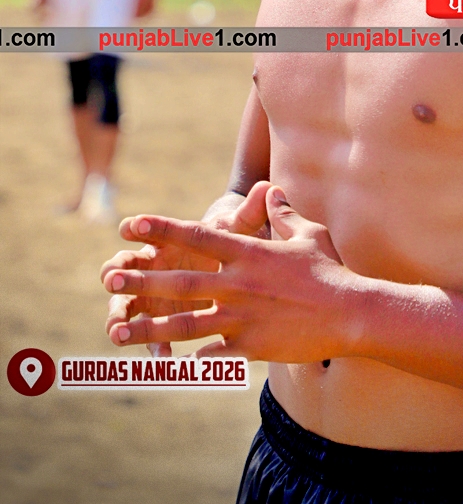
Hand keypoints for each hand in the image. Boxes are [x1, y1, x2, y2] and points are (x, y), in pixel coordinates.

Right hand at [101, 182, 271, 354]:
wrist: (231, 274)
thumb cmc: (227, 247)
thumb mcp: (237, 233)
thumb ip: (249, 213)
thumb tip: (268, 186)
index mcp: (165, 241)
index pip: (144, 230)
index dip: (136, 227)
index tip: (129, 227)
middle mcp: (150, 268)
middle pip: (124, 268)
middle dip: (116, 274)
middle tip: (112, 280)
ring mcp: (150, 296)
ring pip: (125, 305)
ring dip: (118, 317)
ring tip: (116, 332)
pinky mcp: (158, 321)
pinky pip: (151, 336)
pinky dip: (153, 346)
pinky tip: (161, 359)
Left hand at [101, 186, 354, 360]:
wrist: (349, 312)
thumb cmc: (329, 270)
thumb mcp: (305, 233)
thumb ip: (281, 213)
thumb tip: (272, 189)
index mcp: (247, 252)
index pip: (196, 236)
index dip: (161, 229)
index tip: (131, 224)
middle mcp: (237, 283)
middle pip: (180, 279)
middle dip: (142, 279)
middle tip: (109, 279)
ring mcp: (241, 316)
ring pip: (184, 322)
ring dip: (148, 325)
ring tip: (117, 330)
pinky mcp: (249, 346)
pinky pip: (210, 354)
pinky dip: (187, 359)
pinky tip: (164, 365)